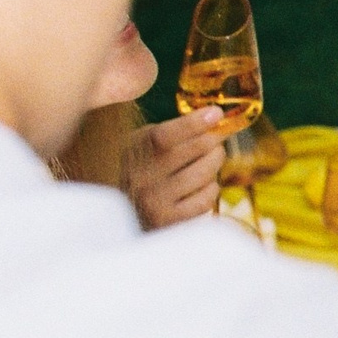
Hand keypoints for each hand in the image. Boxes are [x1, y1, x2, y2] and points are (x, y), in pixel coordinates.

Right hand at [124, 109, 228, 229]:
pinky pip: (205, 200)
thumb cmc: (139, 171)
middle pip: (194, 150)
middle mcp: (139, 179)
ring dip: (214, 163)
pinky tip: (202, 186)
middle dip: (213, 140)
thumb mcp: (142, 144)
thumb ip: (170, 130)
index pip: (163, 137)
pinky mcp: (168, 223)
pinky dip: (210, 189)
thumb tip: (212, 116)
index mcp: (132, 152)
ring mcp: (153, 203)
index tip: (215, 114)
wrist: (121, 215)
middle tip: (216, 138)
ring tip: (209, 160)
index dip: (193, 123)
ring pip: (205, 174)